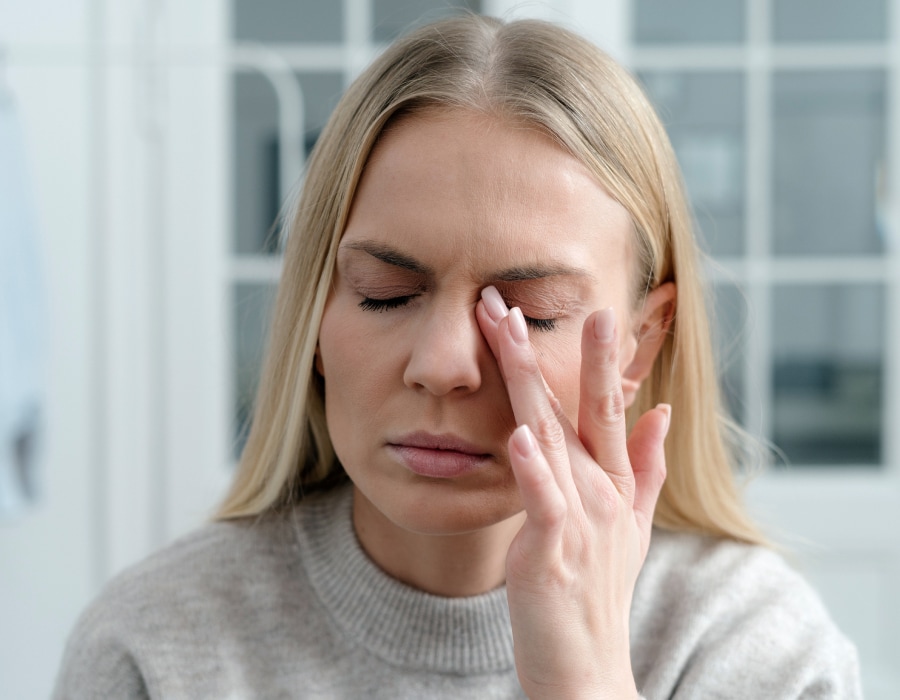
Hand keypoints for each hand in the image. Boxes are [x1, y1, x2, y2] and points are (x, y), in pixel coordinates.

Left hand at [476, 286, 670, 699]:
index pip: (602, 405)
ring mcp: (581, 519)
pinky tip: (519, 435)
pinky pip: (544, 503)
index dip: (592, 356)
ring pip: (552, 436)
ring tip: (510, 330)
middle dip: (558, 347)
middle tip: (527, 294)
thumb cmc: (597, 592)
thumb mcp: (630, 525)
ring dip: (531, 382)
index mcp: (613, 481)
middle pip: (578, 406)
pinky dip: (532, 469)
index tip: (582, 305)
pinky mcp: (554, 552)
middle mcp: (601, 491)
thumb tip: (663, 412)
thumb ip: (646, 467)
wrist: (588, 667)